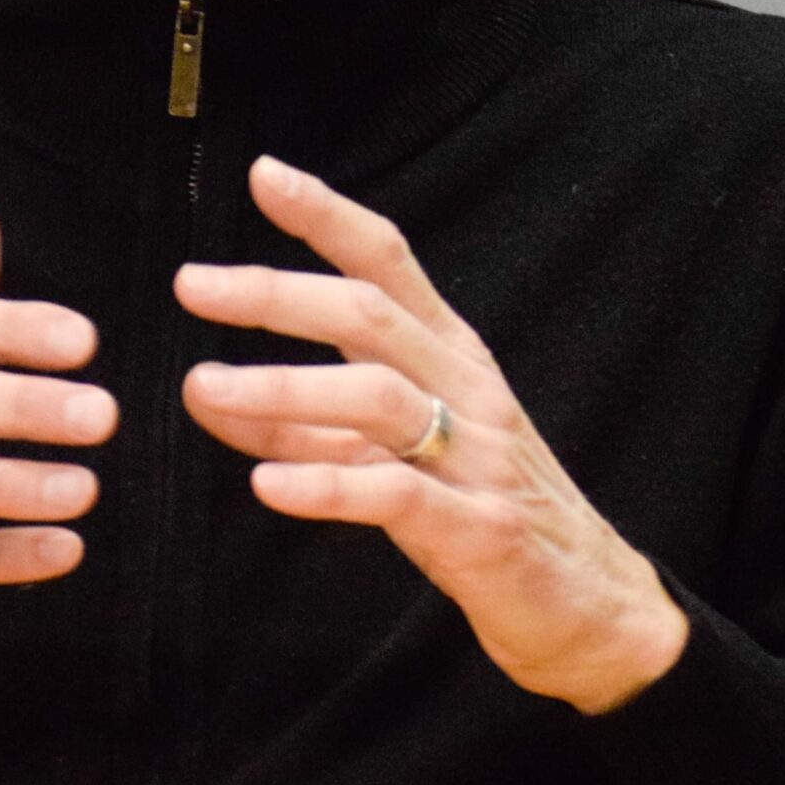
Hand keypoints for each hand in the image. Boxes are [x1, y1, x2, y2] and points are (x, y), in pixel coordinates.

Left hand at [175, 157, 688, 714]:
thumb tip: (203, 391)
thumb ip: (302, 425)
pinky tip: (265, 486)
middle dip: (277, 293)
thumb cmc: (481, 514)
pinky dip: (327, 484)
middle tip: (192, 284)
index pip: (389, 262)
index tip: (264, 174)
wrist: (592, 609)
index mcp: (451, 355)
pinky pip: (397, 495)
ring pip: (378, 397)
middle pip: (371, 316)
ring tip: (201, 388)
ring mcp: (480, 458)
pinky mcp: (482, 530)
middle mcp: (469, 390)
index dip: (328, 214)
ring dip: (283, 389)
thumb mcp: (390, 456)